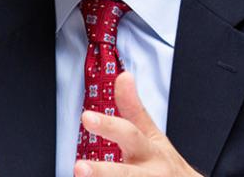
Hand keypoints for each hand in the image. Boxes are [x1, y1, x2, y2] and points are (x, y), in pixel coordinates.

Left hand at [74, 72, 201, 176]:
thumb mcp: (153, 136)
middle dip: (103, 172)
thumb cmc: (164, 165)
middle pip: (126, 174)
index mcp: (151, 152)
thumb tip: (123, 76)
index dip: (109, 126)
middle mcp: (149, 174)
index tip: (86, 117)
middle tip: (79, 168)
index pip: (130, 135)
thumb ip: (134, 110)